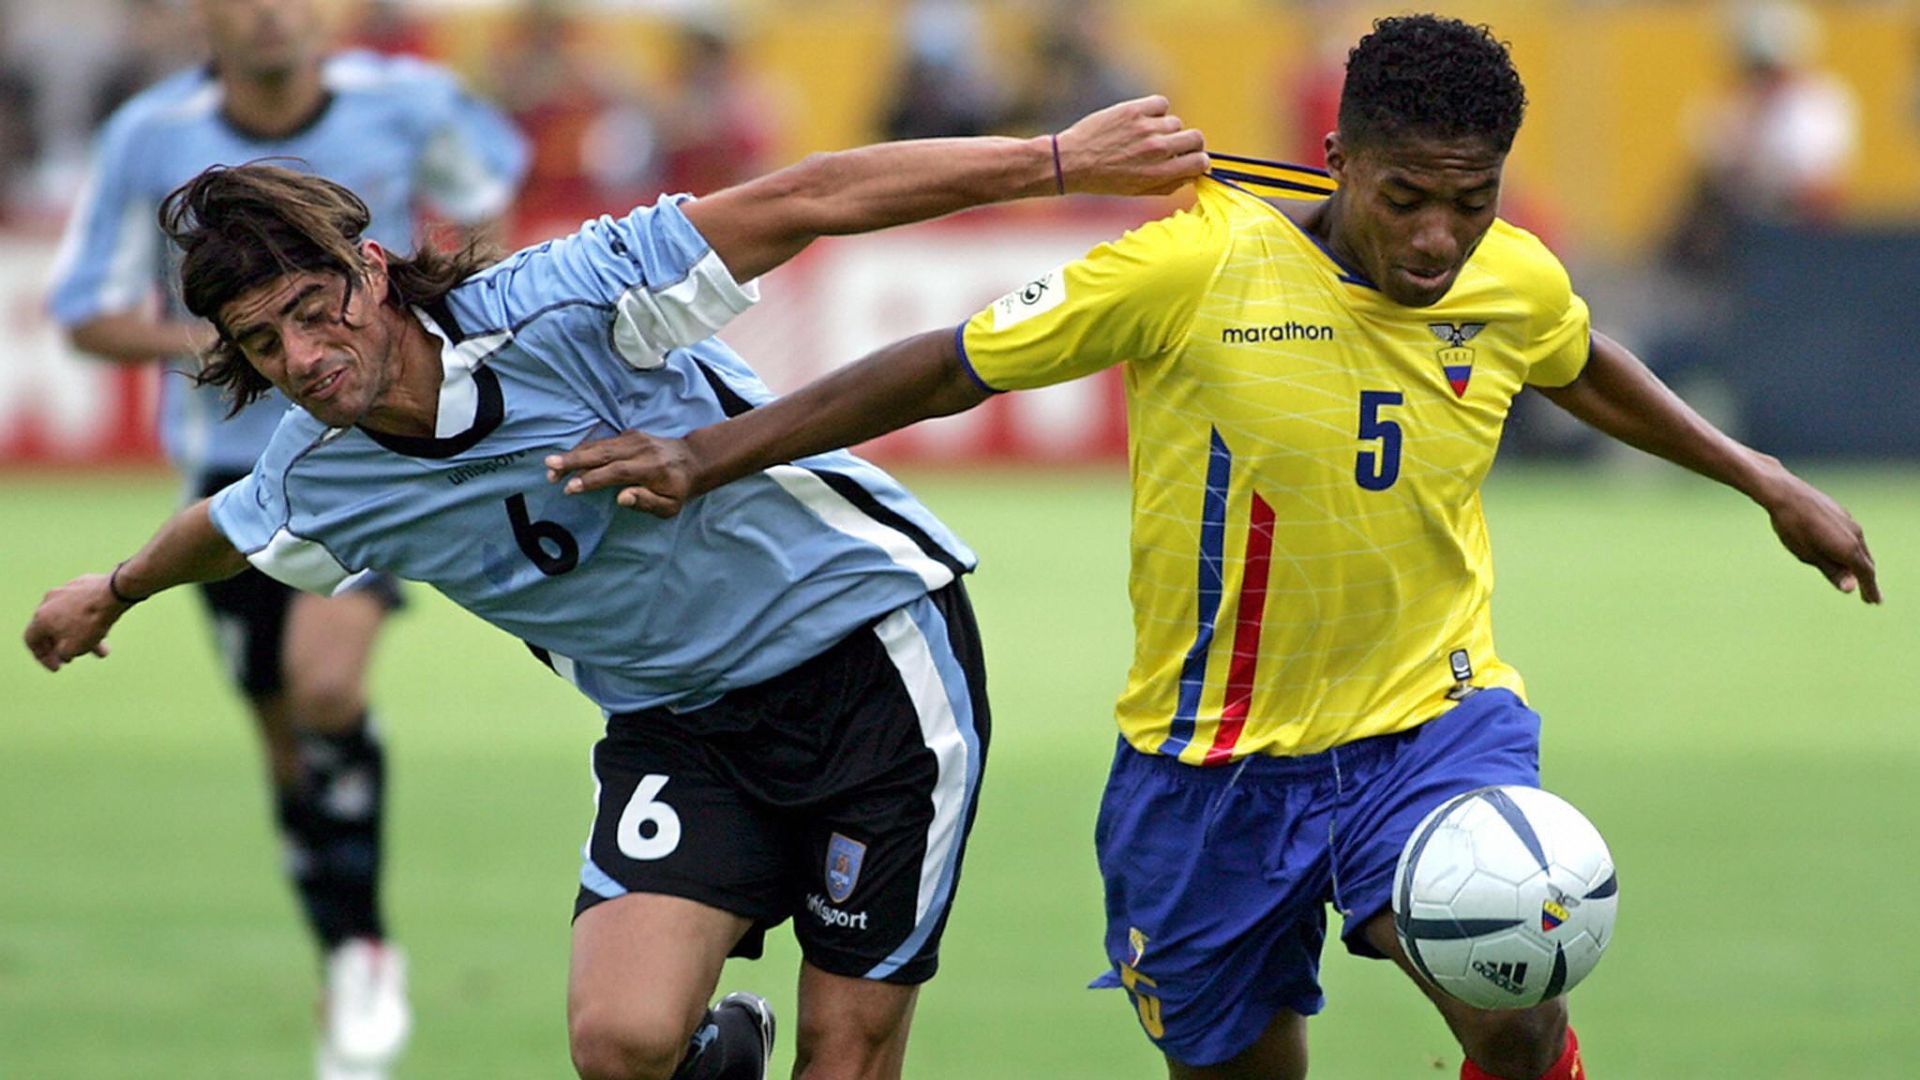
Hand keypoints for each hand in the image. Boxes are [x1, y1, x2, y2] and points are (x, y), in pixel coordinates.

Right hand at [23, 575, 126, 670]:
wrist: (113, 593)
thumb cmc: (90, 622)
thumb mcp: (72, 649)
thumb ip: (62, 654)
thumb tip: (64, 652)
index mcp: (41, 617)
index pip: (31, 639)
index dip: (42, 657)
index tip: (57, 667)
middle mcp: (49, 601)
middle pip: (52, 628)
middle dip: (64, 646)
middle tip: (74, 658)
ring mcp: (66, 590)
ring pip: (71, 618)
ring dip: (83, 636)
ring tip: (100, 649)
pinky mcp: (83, 583)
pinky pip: (83, 606)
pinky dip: (90, 619)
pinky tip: (105, 627)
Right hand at [546, 430, 700, 517]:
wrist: (693, 459)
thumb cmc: (679, 489)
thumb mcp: (670, 505)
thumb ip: (646, 501)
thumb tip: (621, 498)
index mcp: (651, 468)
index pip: (616, 472)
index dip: (592, 479)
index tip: (570, 488)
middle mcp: (640, 449)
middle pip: (602, 453)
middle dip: (574, 460)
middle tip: (549, 467)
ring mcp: (634, 438)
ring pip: (599, 445)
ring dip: (573, 454)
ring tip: (551, 466)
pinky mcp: (628, 434)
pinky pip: (602, 442)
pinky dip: (583, 449)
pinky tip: (567, 459)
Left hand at [1056, 95, 1207, 196]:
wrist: (1071, 162)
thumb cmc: (1104, 180)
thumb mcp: (1139, 191)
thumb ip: (1169, 183)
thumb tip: (1192, 173)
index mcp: (1160, 173)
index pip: (1200, 161)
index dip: (1199, 160)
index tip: (1192, 159)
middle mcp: (1157, 149)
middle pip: (1195, 137)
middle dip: (1190, 143)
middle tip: (1176, 145)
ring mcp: (1147, 128)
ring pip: (1176, 122)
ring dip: (1166, 129)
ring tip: (1145, 136)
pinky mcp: (1134, 110)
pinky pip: (1161, 104)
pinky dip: (1156, 110)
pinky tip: (1142, 119)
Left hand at [1758, 472, 1879, 603]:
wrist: (1784, 493)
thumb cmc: (1793, 527)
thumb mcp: (1809, 555)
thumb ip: (1832, 571)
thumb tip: (1850, 588)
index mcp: (1848, 548)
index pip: (1866, 574)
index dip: (1870, 589)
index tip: (1873, 601)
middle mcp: (1855, 534)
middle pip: (1866, 562)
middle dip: (1868, 580)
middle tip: (1870, 597)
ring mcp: (1850, 522)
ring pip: (1860, 549)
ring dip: (1861, 565)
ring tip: (1859, 578)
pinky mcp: (1842, 514)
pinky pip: (1853, 537)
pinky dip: (1854, 551)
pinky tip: (1847, 554)